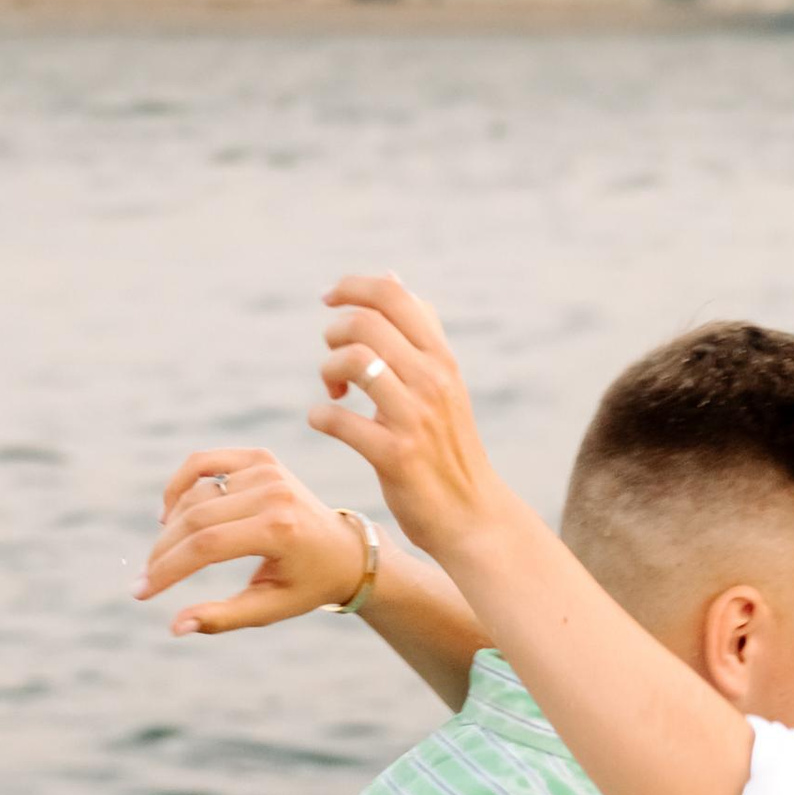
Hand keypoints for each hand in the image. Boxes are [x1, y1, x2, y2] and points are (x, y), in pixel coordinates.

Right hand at [140, 447, 367, 632]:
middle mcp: (273, 493)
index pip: (206, 546)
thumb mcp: (269, 609)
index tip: (140, 592)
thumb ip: (222, 618)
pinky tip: (170, 514)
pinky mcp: (260, 458)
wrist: (345, 550)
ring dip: (171, 526)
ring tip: (164, 555)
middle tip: (145, 578)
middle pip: (195, 519)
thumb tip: (174, 628)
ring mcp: (266, 470)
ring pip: (194, 494)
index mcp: (279, 530)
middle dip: (163, 552)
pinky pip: (202, 463)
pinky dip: (179, 485)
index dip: (167, 569)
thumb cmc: (307, 586)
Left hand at [311, 273, 530, 573]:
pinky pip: (339, 420)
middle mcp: (433, 381)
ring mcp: (415, 418)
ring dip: (328, 371)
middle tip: (334, 361)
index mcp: (442, 358)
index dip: (352, 287)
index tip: (329, 299)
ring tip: (333, 390)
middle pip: (365, 323)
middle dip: (334, 334)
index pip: (393, 296)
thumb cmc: (448, 447)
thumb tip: (392, 278)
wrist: (473, 516)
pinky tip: (325, 421)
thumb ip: (420, 332)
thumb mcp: (444, 382)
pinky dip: (321, 416)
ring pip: (353, 362)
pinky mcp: (395, 456)